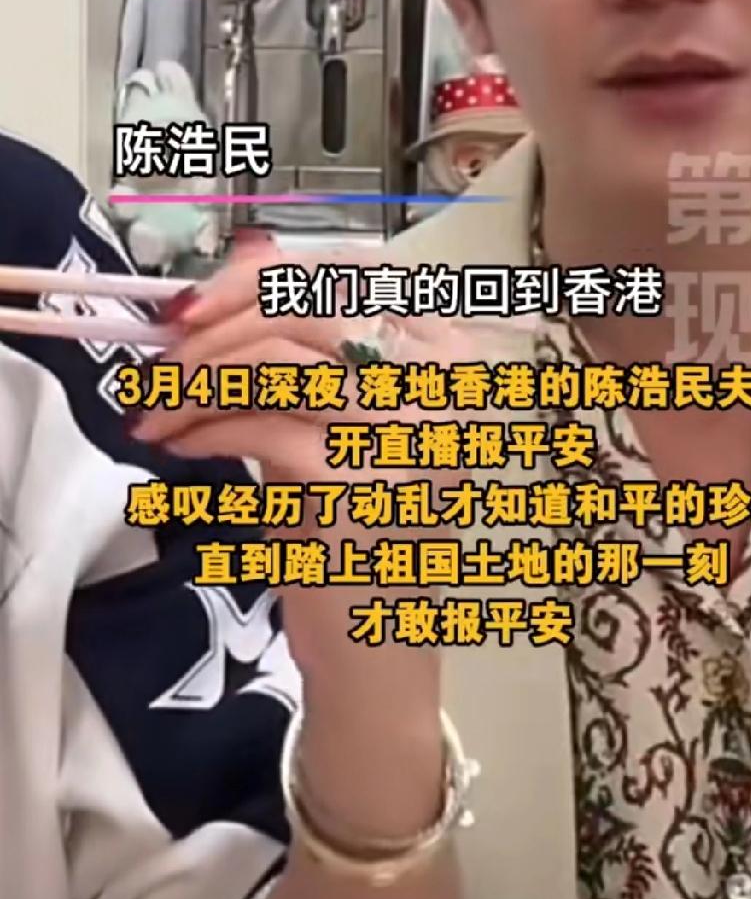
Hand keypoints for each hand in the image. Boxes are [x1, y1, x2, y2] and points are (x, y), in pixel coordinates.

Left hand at [132, 237, 471, 674]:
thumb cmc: (358, 530)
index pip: (356, 271)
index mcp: (446, 357)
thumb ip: (298, 340)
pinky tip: (176, 445)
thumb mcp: (332, 419)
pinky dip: (203, 429)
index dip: (268, 275)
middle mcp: (439, 386)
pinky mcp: (358, 482)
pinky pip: (258, 426)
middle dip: (220, 322)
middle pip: (312, 305)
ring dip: (197, 378)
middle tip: (162, 355)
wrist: (378, 650)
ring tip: (155, 409)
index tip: (197, 303)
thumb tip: (251, 247)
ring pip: (279, 360)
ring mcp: (404, 433)